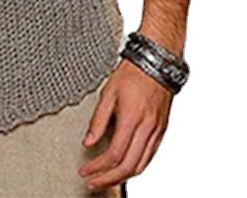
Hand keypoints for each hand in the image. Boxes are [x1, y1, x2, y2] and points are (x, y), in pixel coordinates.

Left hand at [77, 58, 172, 191]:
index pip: (114, 153)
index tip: (85, 170)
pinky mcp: (161, 131)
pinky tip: (124, 168)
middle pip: (128, 166)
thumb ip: (98, 119)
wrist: (156, 64)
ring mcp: (156, 131)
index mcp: (132, 117)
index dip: (98, 167)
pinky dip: (135, 167)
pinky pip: (149, 157)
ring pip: (141, 166)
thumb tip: (88, 142)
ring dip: (121, 177)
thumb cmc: (132, 73)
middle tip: (92, 182)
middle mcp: (147, 128)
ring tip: (105, 179)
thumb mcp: (108, 92)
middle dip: (108, 179)